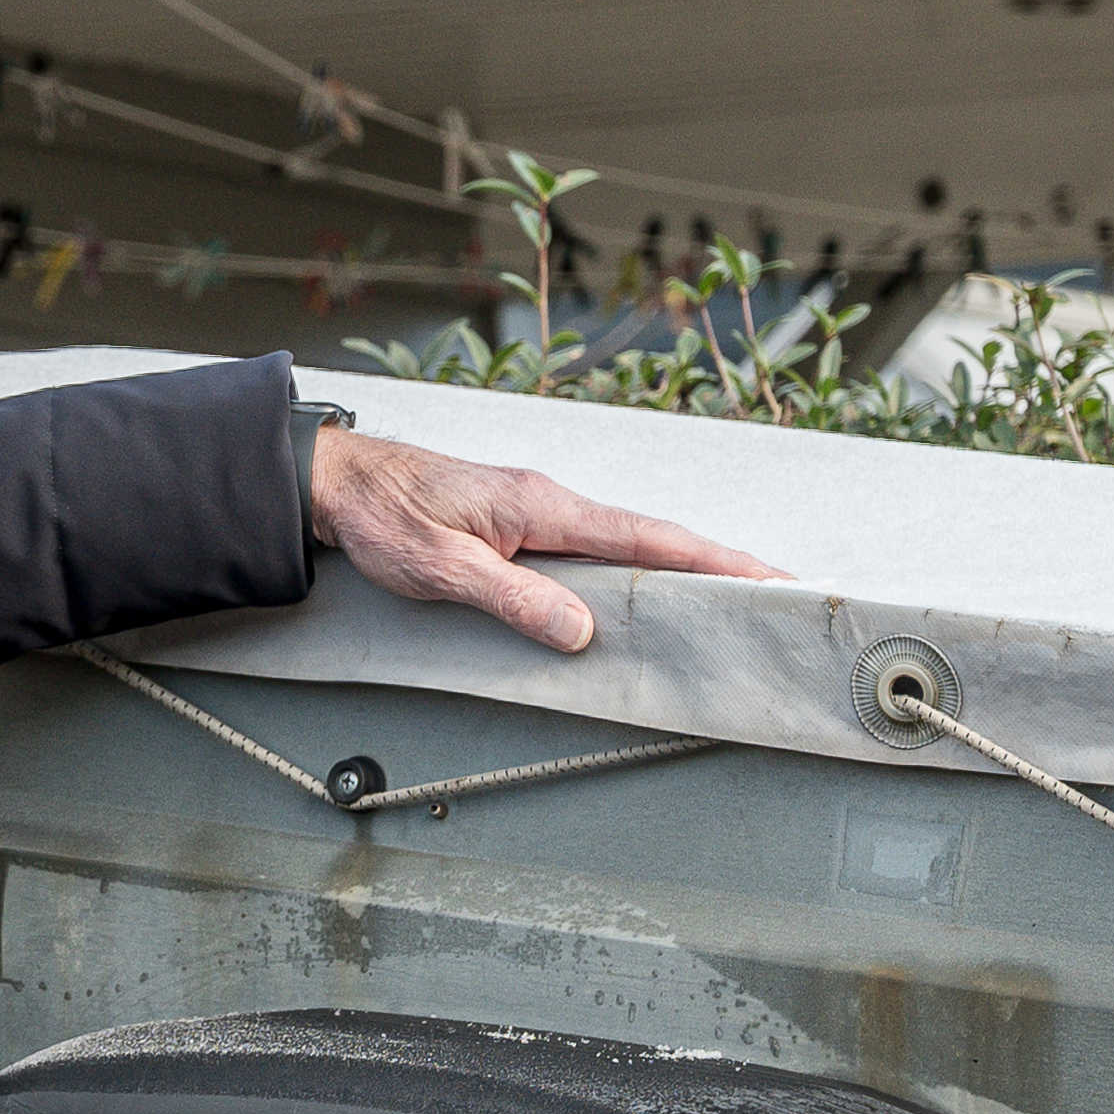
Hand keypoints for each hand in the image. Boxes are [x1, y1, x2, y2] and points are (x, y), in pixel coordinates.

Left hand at [308, 422, 784, 652]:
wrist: (338, 482)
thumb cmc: (384, 516)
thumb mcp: (443, 568)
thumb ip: (513, 599)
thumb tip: (580, 631)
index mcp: (545, 506)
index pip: (650, 538)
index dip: (714, 562)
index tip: (768, 579)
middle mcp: (553, 504)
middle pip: (655, 541)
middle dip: (718, 569)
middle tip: (775, 598)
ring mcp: (541, 514)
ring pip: (627, 548)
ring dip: (678, 574)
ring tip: (727, 608)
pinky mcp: (524, 526)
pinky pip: (594, 553)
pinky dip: (633, 573)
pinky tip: (644, 601)